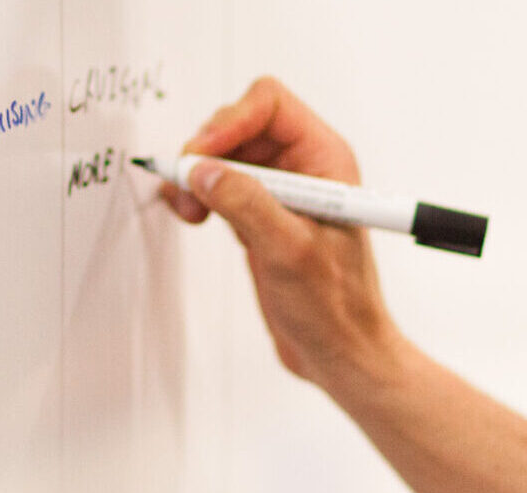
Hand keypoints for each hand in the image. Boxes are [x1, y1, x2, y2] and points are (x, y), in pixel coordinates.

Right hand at [162, 77, 407, 389]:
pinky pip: (220, 186)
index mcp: (325, 159)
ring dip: (196, 175)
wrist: (340, 353)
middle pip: (239, 125)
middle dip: (206, 151)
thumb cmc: (336, 307)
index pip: (269, 105)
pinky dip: (197, 195)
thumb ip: (245, 204)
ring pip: (224, 155)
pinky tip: (189, 215)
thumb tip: (203, 171)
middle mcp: (303, 167)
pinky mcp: (260, 217)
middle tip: (186, 187)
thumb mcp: (289, 251)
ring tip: (187, 210)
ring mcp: (280, 192)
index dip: (229, 121)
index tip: (201, 156)